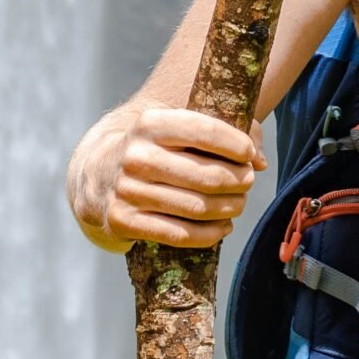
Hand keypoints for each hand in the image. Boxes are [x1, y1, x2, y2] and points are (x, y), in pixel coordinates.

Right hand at [72, 105, 266, 251]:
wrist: (97, 172)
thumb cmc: (154, 146)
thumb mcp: (177, 126)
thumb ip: (226, 131)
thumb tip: (261, 160)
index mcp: (150, 124)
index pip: (204, 131)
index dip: (236, 144)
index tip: (249, 155)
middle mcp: (136, 156)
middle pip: (206, 175)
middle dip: (238, 181)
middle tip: (248, 182)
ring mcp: (127, 191)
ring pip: (196, 207)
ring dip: (228, 208)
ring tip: (239, 204)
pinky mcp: (123, 221)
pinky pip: (179, 234)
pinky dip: (210, 233)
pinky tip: (223, 226)